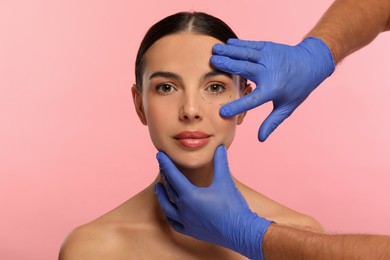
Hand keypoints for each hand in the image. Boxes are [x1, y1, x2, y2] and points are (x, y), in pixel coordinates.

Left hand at [155, 145, 271, 259]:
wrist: (241, 231)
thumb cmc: (233, 206)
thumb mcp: (225, 181)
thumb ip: (220, 163)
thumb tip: (220, 147)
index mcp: (190, 195)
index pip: (173, 176)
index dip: (166, 164)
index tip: (159, 155)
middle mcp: (184, 209)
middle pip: (169, 189)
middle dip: (165, 176)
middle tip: (162, 166)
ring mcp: (186, 222)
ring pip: (167, 208)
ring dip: (162, 196)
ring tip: (159, 188)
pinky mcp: (191, 231)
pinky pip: (174, 223)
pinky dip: (170, 215)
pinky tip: (170, 211)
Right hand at [211, 37, 334, 140]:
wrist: (312, 63)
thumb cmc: (298, 89)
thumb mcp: (287, 108)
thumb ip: (272, 123)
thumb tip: (260, 139)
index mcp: (273, 89)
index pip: (252, 100)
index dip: (238, 107)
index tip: (223, 112)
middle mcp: (269, 72)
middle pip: (245, 69)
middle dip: (228, 65)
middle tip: (212, 63)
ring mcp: (269, 57)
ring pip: (246, 54)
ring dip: (229, 52)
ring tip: (214, 50)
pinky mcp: (268, 47)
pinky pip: (251, 45)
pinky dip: (239, 44)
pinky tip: (227, 44)